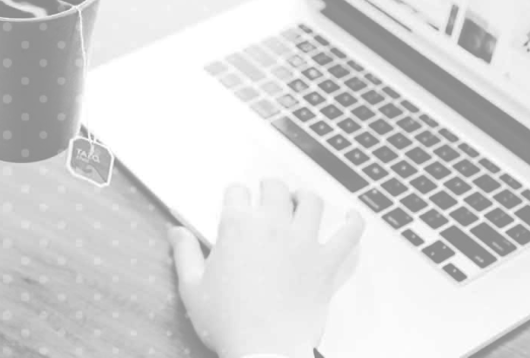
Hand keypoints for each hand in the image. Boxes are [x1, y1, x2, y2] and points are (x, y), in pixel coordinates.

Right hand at [167, 179, 364, 357]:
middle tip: (267, 194)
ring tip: (300, 200)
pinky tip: (352, 217)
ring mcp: (304, 242)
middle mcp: (272, 226)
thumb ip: (185, 253)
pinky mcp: (327, 263)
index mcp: (237, 227)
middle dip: (268, 188)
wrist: (264, 350)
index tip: (235, 202)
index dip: (235, 195)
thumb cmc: (226, 322)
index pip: (237, 192)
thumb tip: (175, 231)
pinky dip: (354, 223)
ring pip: (312, 203)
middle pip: (275, 189)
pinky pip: (348, 235)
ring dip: (304, 197)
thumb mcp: (192, 287)